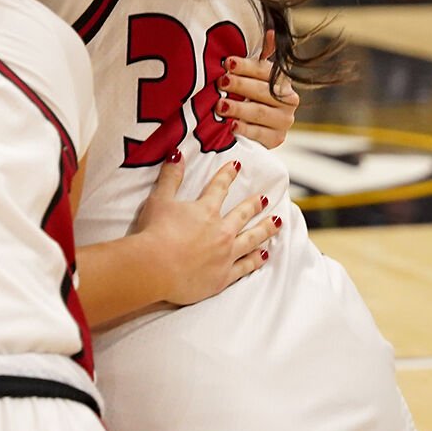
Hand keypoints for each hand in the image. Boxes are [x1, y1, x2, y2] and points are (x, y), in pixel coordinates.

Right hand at [134, 154, 279, 306]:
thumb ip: (170, 177)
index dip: (228, 175)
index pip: (219, 188)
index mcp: (206, 211)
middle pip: (243, 214)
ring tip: (276, 223)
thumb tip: (177, 154)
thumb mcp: (159, 200)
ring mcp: (225, 254)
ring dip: (265, 230)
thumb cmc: (154, 233)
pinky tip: (264, 255)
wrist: (155, 267)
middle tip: (264, 199)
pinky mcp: (223, 276)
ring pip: (252, 239)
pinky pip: (246, 266)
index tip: (237, 166)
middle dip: (254, 204)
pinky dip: (256, 260)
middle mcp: (221, 231)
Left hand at [219, 32, 299, 149]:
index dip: (246, 66)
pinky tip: (231, 126)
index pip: (265, 70)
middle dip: (240, 86)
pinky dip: (245, 130)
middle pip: (262, 91)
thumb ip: (261, 55)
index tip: (227, 63)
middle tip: (221, 82)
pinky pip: (261, 135)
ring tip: (220, 105)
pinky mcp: (277, 139)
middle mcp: (288, 99)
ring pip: (260, 112)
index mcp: (281, 80)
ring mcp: (284, 121)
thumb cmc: (248, 93)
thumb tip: (270, 31)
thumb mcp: (252, 74)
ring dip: (239, 108)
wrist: (255, 126)